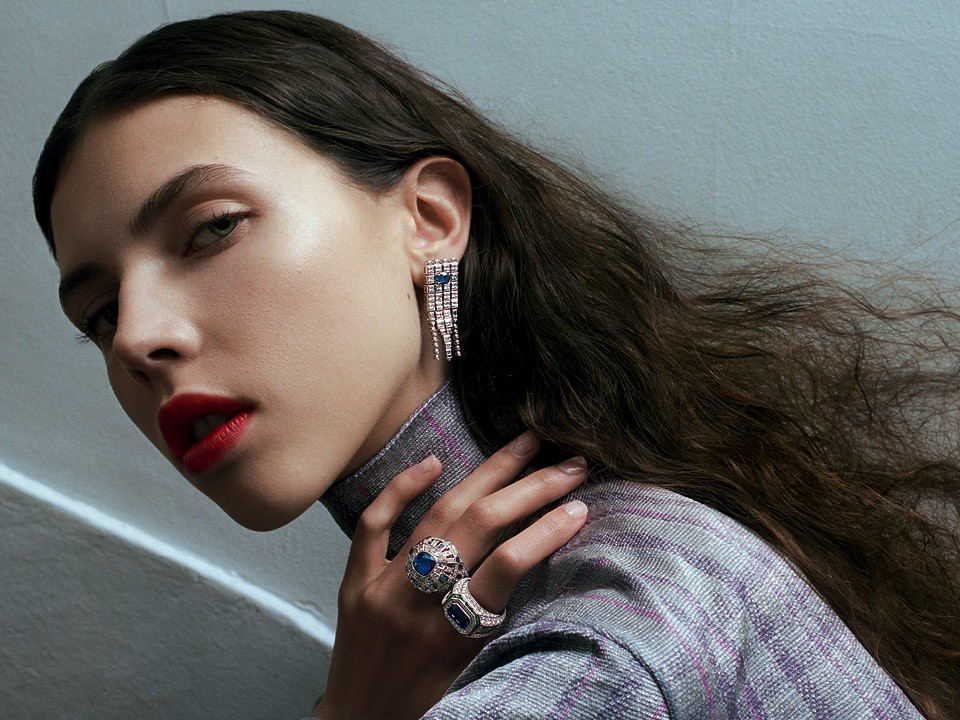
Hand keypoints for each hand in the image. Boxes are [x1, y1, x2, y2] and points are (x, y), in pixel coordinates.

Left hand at [314, 433, 588, 719]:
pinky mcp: (354, 582)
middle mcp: (417, 606)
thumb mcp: (474, 671)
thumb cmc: (427, 705)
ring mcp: (381, 589)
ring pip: (437, 515)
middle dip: (530, 489)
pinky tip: (435, 461)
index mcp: (455, 637)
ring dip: (485, 475)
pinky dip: (401, 489)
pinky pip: (373, 525)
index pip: (509, 567)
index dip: (548, 531)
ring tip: (523, 446)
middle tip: (568, 465)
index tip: (580, 507)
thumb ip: (496, 619)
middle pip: (479, 528)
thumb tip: (537, 556)